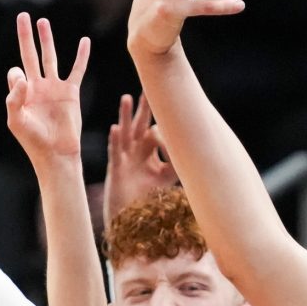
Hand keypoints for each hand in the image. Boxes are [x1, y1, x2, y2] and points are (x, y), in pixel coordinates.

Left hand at [4, 13, 89, 166]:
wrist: (57, 153)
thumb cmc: (34, 141)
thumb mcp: (16, 121)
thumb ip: (13, 98)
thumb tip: (18, 73)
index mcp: (23, 93)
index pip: (15, 72)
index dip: (16, 76)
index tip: (23, 86)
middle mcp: (38, 87)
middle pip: (30, 54)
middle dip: (26, 35)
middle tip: (23, 15)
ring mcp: (55, 88)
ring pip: (50, 57)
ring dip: (46, 39)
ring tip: (43, 22)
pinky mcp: (71, 92)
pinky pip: (77, 70)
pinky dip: (81, 56)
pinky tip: (85, 41)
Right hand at [103, 92, 176, 228]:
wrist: (132, 218)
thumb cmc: (148, 198)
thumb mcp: (167, 178)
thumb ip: (177, 163)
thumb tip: (191, 150)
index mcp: (147, 152)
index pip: (154, 132)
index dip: (163, 130)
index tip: (172, 124)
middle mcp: (135, 152)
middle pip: (139, 125)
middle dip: (144, 108)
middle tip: (148, 88)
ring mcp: (124, 159)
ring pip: (124, 132)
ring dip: (125, 115)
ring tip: (126, 98)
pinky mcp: (116, 170)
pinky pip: (115, 152)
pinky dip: (115, 140)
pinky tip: (115, 129)